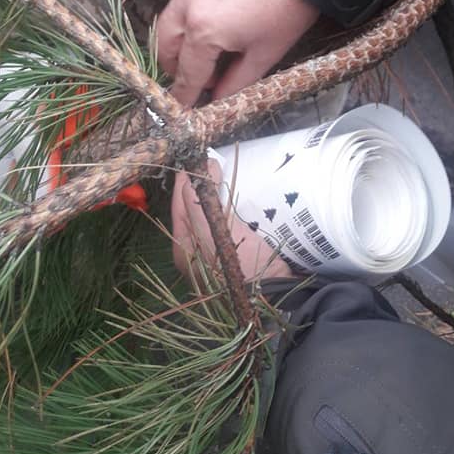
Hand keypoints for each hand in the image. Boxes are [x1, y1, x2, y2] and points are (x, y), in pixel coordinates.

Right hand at [157, 0, 319, 105]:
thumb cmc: (286, 8)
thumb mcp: (265, 53)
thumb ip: (236, 81)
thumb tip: (218, 98)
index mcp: (203, 32)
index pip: (187, 73)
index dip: (184, 94)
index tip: (180, 108)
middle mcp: (186, 5)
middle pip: (166, 44)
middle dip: (175, 65)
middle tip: (195, 77)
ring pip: (171, 17)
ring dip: (180, 37)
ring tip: (206, 48)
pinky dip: (191, 11)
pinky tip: (216, 14)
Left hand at [171, 160, 292, 281]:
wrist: (274, 295)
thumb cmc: (239, 264)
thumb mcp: (212, 230)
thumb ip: (198, 200)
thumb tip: (198, 168)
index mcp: (183, 247)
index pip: (179, 204)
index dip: (185, 179)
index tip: (193, 158)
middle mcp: (194, 251)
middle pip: (193, 209)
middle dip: (198, 186)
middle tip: (208, 162)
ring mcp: (215, 252)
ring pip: (209, 215)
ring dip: (214, 195)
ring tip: (221, 173)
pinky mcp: (235, 252)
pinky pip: (226, 223)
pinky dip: (228, 207)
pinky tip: (236, 197)